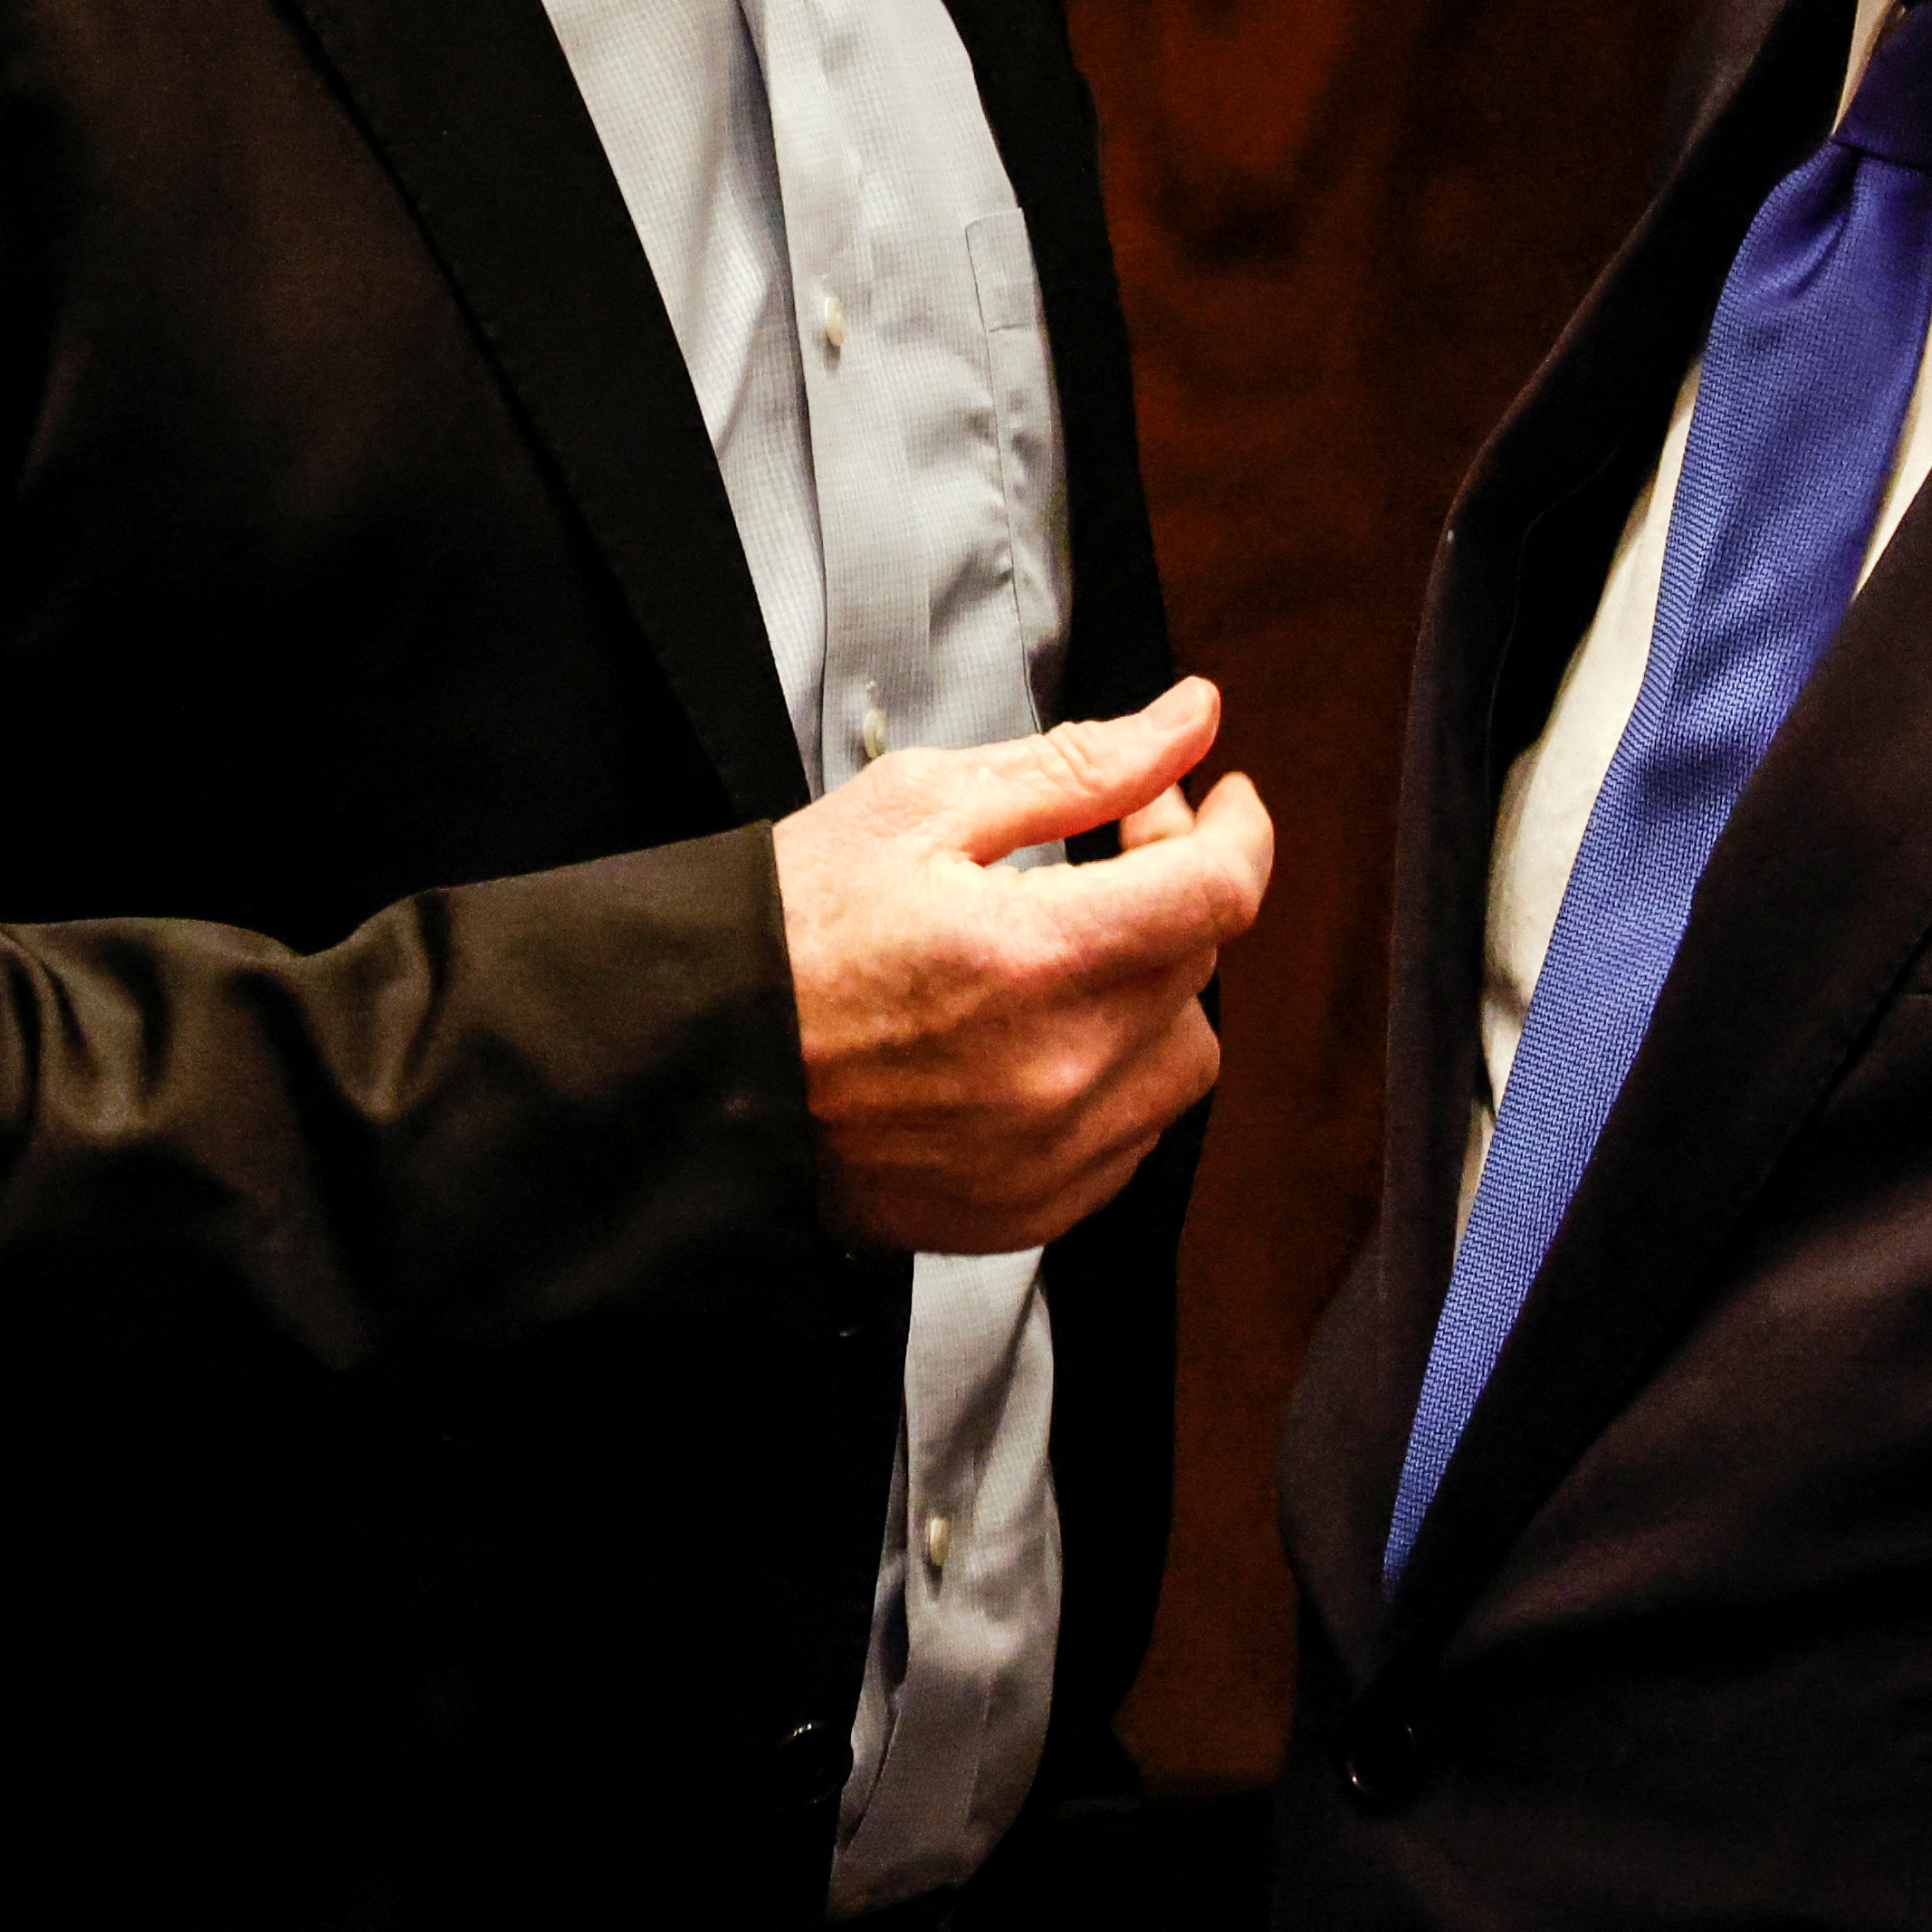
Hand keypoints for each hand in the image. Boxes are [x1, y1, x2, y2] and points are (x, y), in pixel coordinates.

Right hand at [781, 681, 1274, 1254]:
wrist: (694, 1070)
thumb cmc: (784, 933)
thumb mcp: (919, 807)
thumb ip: (1076, 766)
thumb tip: (1187, 720)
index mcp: (1034, 956)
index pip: (1217, 890)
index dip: (1237, 828)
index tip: (1219, 798)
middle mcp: (1058, 1070)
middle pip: (1198, 964)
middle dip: (1172, 884)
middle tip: (1110, 842)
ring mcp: (1046, 1155)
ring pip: (1181, 1060)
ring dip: (1153, 991)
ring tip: (1075, 949)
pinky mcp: (1025, 1211)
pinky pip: (1131, 1140)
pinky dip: (1113, 1079)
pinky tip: (1044, 1036)